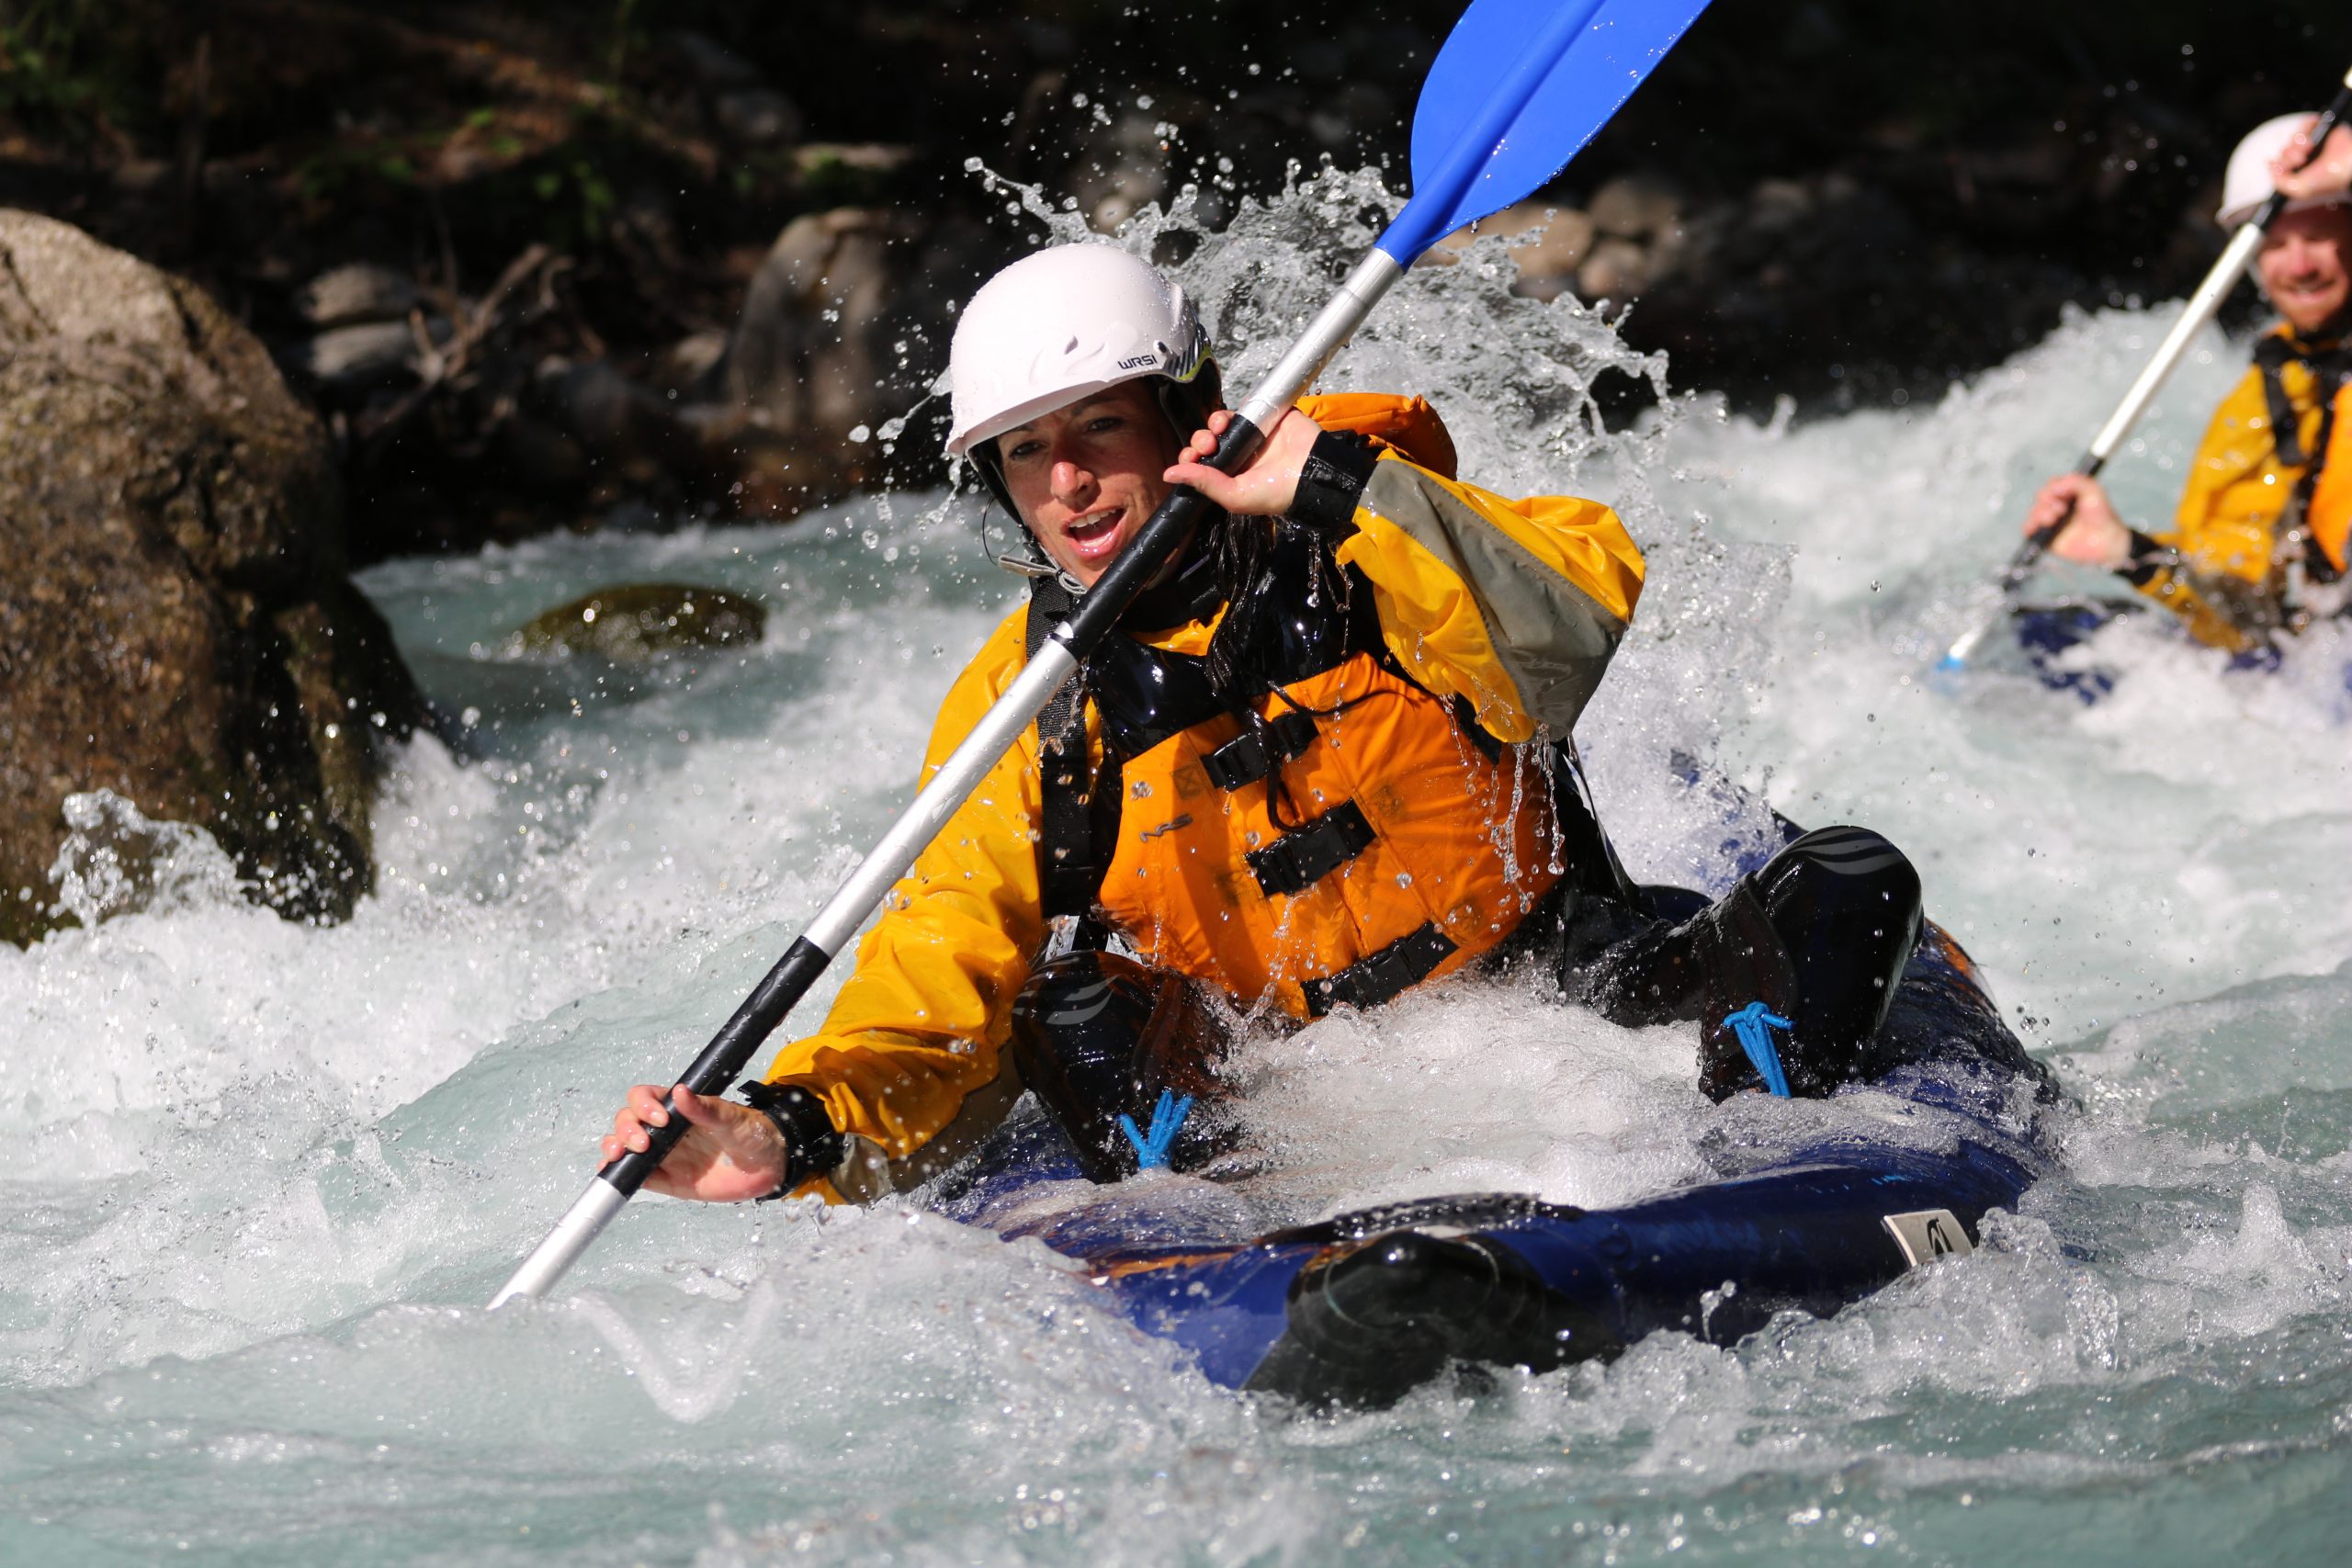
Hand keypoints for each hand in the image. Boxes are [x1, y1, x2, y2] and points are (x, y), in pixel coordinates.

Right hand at [599, 1083, 788, 1201]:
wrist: (769, 1167)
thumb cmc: (752, 1134)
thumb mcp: (732, 1119)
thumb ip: (705, 1108)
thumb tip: (681, 1091)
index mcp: (679, 1109)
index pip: (644, 1097)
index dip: (643, 1105)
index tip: (661, 1119)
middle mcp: (666, 1129)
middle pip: (628, 1120)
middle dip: (626, 1129)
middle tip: (643, 1143)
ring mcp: (664, 1154)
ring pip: (625, 1146)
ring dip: (615, 1147)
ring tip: (619, 1155)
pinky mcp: (666, 1179)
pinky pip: (637, 1175)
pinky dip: (620, 1174)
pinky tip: (614, 1173)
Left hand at [1163, 406, 1324, 515]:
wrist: (1311, 473)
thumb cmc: (1274, 492)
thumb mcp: (1234, 496)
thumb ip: (1203, 483)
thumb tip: (1168, 474)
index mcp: (1230, 475)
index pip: (1201, 465)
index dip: (1190, 459)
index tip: (1191, 460)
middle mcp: (1238, 455)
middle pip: (1206, 441)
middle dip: (1199, 441)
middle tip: (1207, 447)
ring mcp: (1251, 435)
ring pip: (1220, 423)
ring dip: (1211, 424)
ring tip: (1217, 430)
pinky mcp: (1264, 417)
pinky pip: (1241, 408)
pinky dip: (1229, 410)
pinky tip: (1227, 419)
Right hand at [2022, 473, 2131, 569]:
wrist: (2106, 540)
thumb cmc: (2103, 515)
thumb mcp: (2093, 491)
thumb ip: (2076, 481)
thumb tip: (2053, 487)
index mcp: (2068, 494)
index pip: (2052, 485)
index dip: (2053, 487)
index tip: (2062, 493)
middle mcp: (2058, 506)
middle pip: (2040, 497)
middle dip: (2046, 501)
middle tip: (2061, 509)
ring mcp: (2051, 522)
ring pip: (2034, 512)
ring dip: (2040, 513)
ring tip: (2052, 519)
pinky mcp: (2046, 537)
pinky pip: (2029, 530)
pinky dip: (2030, 526)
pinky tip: (2041, 526)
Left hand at [2271, 116, 2351, 202]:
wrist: (2350, 161)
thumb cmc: (2329, 178)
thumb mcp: (2300, 189)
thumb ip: (2280, 183)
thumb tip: (2270, 166)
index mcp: (2301, 173)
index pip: (2279, 166)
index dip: (2276, 164)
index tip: (2276, 164)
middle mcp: (2307, 159)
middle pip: (2284, 151)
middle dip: (2288, 155)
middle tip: (2300, 159)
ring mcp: (2315, 144)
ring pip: (2293, 138)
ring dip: (2297, 142)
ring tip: (2309, 147)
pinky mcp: (2323, 130)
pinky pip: (2306, 124)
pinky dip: (2305, 127)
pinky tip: (2312, 136)